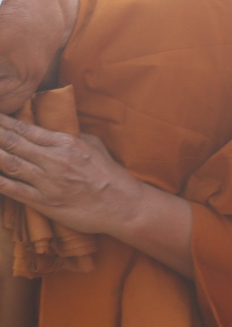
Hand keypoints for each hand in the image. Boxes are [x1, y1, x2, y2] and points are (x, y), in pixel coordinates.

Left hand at [0, 114, 141, 235]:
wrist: (123, 205)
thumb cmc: (111, 176)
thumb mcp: (96, 147)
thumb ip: (74, 137)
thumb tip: (57, 130)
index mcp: (66, 143)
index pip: (25, 128)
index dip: (3, 121)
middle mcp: (54, 159)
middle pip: (12, 142)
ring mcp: (48, 181)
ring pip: (9, 163)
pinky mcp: (45, 202)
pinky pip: (13, 190)